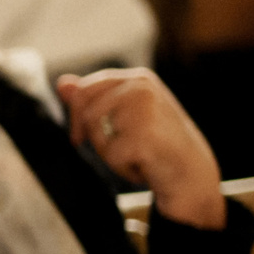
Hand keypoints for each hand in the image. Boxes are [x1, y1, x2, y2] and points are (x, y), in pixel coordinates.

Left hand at [56, 69, 223, 229]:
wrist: (192, 174)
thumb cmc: (157, 144)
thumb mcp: (126, 116)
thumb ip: (94, 99)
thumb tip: (61, 83)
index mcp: (137, 79)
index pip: (86, 88)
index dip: (76, 115)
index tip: (78, 137)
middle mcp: (141, 87)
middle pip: (87, 111)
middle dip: (94, 137)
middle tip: (117, 153)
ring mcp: (144, 109)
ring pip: (97, 133)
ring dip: (110, 154)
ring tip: (137, 156)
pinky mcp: (144, 135)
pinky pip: (111, 156)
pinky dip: (123, 169)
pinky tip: (146, 167)